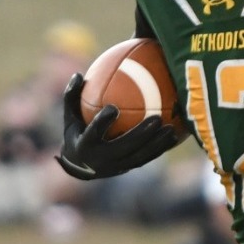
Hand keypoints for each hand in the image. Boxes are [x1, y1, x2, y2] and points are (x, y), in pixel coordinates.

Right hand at [56, 73, 180, 179]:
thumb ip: (71, 95)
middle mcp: (101, 159)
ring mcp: (116, 167)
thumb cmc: (76, 131)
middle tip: (157, 118)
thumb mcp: (69, 115)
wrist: (80, 166)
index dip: (102, 122)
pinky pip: (146, 159)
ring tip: (171, 129)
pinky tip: (174, 136)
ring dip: (156, 144)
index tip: (112, 107)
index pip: (93, 133)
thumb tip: (78, 74)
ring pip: (139, 156)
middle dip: (141, 135)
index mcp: (84, 145)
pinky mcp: (127, 169)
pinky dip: (160, 149)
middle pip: (124, 147)